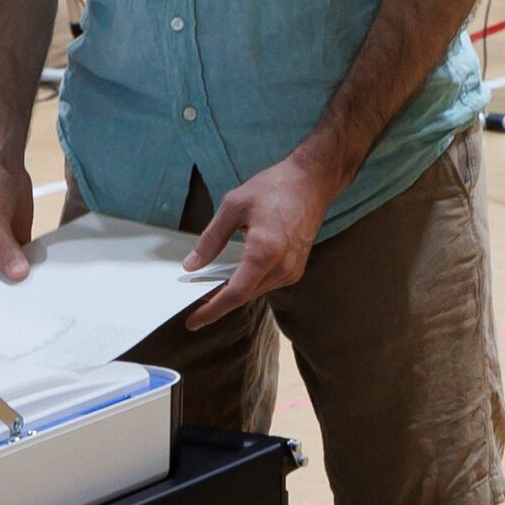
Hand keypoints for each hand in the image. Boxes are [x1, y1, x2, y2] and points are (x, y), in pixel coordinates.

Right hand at [0, 153, 38, 291]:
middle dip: (7, 292)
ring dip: (23, 282)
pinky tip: (46, 274)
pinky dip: (34, 270)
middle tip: (29, 301)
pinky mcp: (12, 247)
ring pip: (8, 280)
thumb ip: (3, 246)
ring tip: (41, 289)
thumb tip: (17, 273)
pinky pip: (23, 266)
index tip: (10, 304)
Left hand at [181, 149, 338, 324]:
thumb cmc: (275, 188)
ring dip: (234, 292)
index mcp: (264, 252)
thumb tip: (192, 264)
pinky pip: (267, 284)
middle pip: (244, 296)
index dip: (212, 310)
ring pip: (256, 291)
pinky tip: (236, 276)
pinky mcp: (296, 268)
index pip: (235, 293)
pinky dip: (249, 284)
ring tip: (212, 288)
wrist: (312, 182)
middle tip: (195, 303)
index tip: (193, 322)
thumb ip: (211, 239)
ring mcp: (292, 270)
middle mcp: (282, 267)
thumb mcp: (233, 206)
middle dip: (219, 302)